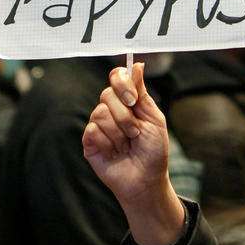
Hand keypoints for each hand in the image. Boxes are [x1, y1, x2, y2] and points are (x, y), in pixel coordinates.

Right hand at [82, 63, 184, 244]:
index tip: (133, 99)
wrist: (147, 179)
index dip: (122, 83)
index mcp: (128, 101)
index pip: (117, 77)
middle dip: (125, 115)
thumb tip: (136, 65)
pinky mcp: (90, 142)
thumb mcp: (155, 118)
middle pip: (107, 94)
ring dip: (119, 132)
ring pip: (100, 113)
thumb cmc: (154, 150)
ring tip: (127, 144)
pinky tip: (115, 152)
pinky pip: (93, 131)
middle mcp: (112, 110)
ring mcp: (99, 125)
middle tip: (135, 132)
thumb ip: (142, 92)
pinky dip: (108, 143)